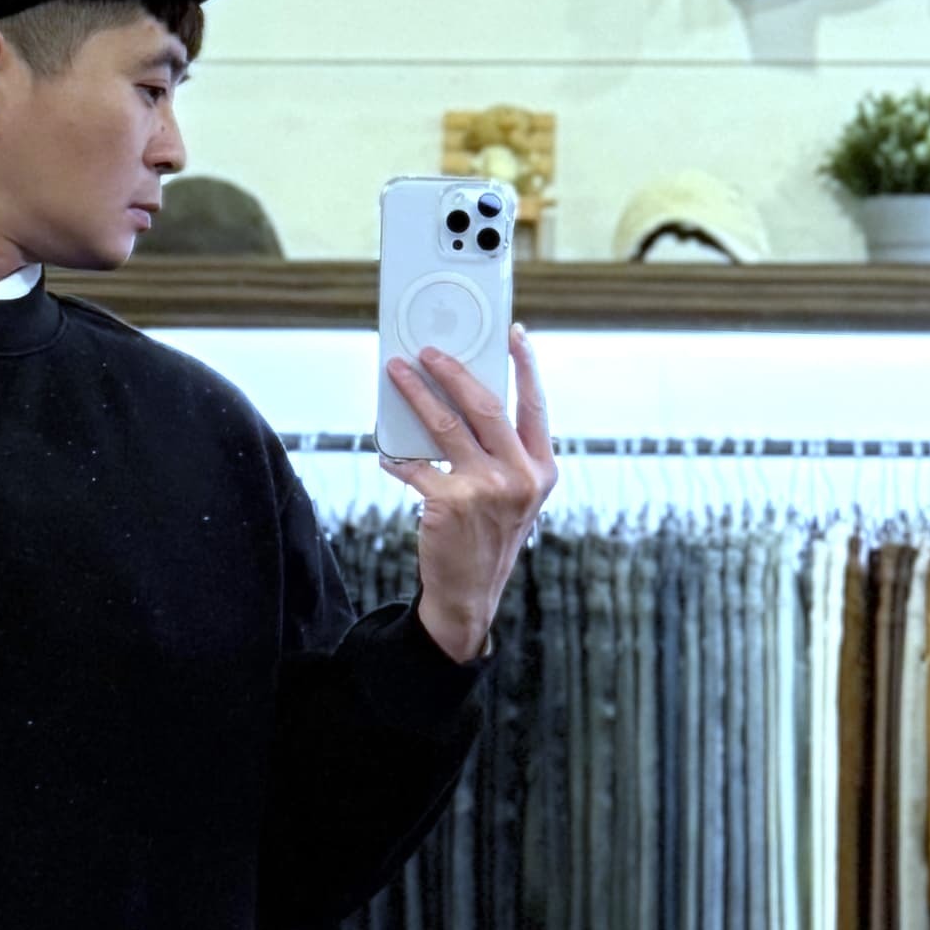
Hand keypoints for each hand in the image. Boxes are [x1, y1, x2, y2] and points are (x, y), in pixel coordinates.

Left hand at [386, 321, 559, 660]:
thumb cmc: (488, 539)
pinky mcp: (450, 503)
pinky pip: (416, 467)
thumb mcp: (513, 497)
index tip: (513, 335)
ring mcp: (486, 489)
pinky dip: (398, 459)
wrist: (470, 595)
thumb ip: (503, 455)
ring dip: (417, 395)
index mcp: (542, 470)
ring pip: (446, 426)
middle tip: (430, 352)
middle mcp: (520, 477)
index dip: (525, 367)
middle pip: (486, 405)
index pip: (535, 406)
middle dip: (453, 372)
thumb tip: (466, 403)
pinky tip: (387, 455)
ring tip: (398, 374)